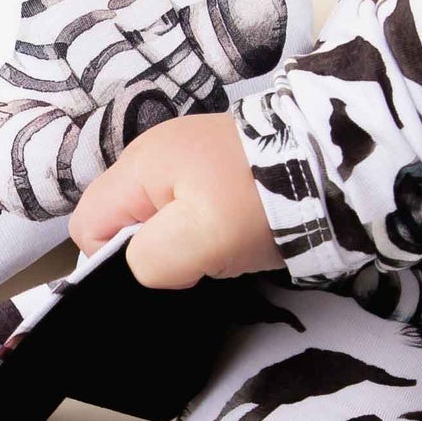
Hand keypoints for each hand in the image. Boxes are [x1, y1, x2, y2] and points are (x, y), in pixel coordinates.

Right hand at [68, 113, 283, 288]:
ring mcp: (185, 153)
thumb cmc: (258, 204)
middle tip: (194, 259)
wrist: (334, 166)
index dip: (111, 259)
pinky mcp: (213, 162)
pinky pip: (183, 204)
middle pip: (119, 219)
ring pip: (152, 216)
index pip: (87, 225)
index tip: (161, 268)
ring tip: (218, 244)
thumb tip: (142, 267)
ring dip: (178, 240)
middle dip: (147, 250)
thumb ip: (149, 261)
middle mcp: (152, 152)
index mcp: (138, 165)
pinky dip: (201, 225)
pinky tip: (230, 227)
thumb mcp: (197, 241)